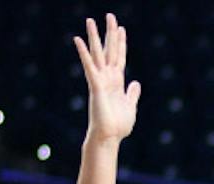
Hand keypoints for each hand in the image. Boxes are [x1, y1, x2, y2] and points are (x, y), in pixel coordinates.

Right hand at [74, 14, 139, 144]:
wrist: (109, 137)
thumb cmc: (118, 125)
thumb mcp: (130, 106)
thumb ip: (132, 94)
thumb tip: (136, 82)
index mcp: (117, 82)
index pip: (119, 57)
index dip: (121, 43)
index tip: (121, 29)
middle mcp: (108, 78)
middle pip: (110, 50)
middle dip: (110, 33)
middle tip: (110, 16)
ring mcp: (100, 80)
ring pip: (97, 54)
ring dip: (93, 37)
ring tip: (90, 19)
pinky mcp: (95, 85)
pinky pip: (88, 65)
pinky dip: (83, 52)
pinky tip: (77, 39)